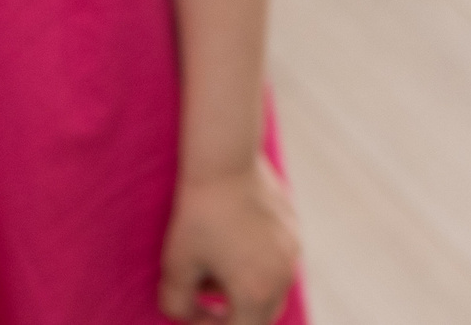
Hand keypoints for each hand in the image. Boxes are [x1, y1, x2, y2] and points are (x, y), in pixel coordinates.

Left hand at [158, 165, 300, 323]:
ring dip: (247, 289)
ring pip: (272, 288)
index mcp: (256, 293)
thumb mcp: (176, 267)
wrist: (225, 162)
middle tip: (204, 298)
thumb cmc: (198, 215)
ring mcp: (293, 252)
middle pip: (261, 317)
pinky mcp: (294, 230)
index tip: (193, 313)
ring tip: (216, 265)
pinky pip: (278, 261)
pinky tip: (232, 240)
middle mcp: (282, 277)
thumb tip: (190, 314)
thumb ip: (178, 305)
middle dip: (233, 315)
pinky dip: (258, 264)